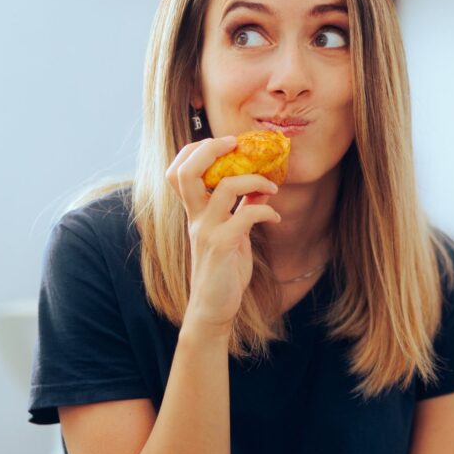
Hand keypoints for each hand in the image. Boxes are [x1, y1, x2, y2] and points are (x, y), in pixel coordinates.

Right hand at [165, 136, 281, 333]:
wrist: (213, 308)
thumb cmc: (223, 270)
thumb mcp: (233, 235)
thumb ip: (241, 209)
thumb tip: (260, 187)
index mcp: (194, 212)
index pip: (178, 170)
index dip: (196, 150)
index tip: (226, 145)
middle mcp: (195, 218)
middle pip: (187, 171)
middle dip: (212, 149)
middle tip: (238, 145)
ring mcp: (207, 230)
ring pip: (223, 187)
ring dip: (254, 179)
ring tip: (272, 187)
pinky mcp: (223, 245)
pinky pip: (246, 215)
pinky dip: (265, 211)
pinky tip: (275, 217)